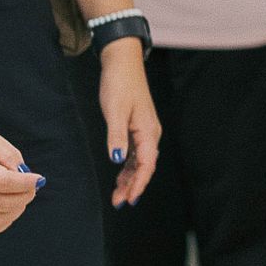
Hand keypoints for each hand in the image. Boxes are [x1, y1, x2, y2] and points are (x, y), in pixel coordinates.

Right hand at [0, 124, 38, 234]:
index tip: (38, 179)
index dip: (26, 183)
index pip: (4, 182)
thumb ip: (7, 153)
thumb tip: (24, 175)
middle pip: (3, 203)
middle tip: (32, 187)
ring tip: (17, 194)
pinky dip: (4, 220)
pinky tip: (5, 205)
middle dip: (25, 196)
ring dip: (16, 209)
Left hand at [99, 40, 159, 205]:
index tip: (130, 199)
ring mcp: (144, 131)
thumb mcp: (115, 111)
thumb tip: (116, 160)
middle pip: (144, 166)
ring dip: (130, 179)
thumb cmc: (119, 84)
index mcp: (148, 131)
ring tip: (118, 195)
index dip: (139, 183)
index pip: (146, 164)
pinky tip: (120, 175)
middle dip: (133, 186)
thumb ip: (116, 136)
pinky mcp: (137, 128)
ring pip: (139, 162)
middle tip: (119, 202)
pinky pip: (135, 153)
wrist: (122, 63)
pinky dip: (128, 167)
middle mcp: (150, 134)